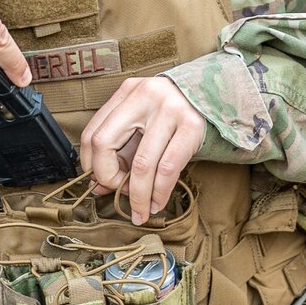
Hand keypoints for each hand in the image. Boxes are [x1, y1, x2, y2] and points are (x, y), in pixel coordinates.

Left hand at [78, 77, 205, 223]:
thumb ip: (121, 149)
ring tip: (141, 212)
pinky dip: (159, 193)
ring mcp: (169, 109)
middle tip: (117, 194)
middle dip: (108, 178)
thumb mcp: (142, 122)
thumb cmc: (172, 114)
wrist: (213, 98)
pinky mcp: (191, 126)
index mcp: (127, 92)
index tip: (101, 182)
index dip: (92, 165)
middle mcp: (144, 96)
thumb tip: (99, 186)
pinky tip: (157, 204)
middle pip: (106, 144)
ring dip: (138, 196)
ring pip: (140, 164)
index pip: (92, 133)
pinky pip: (167, 169)